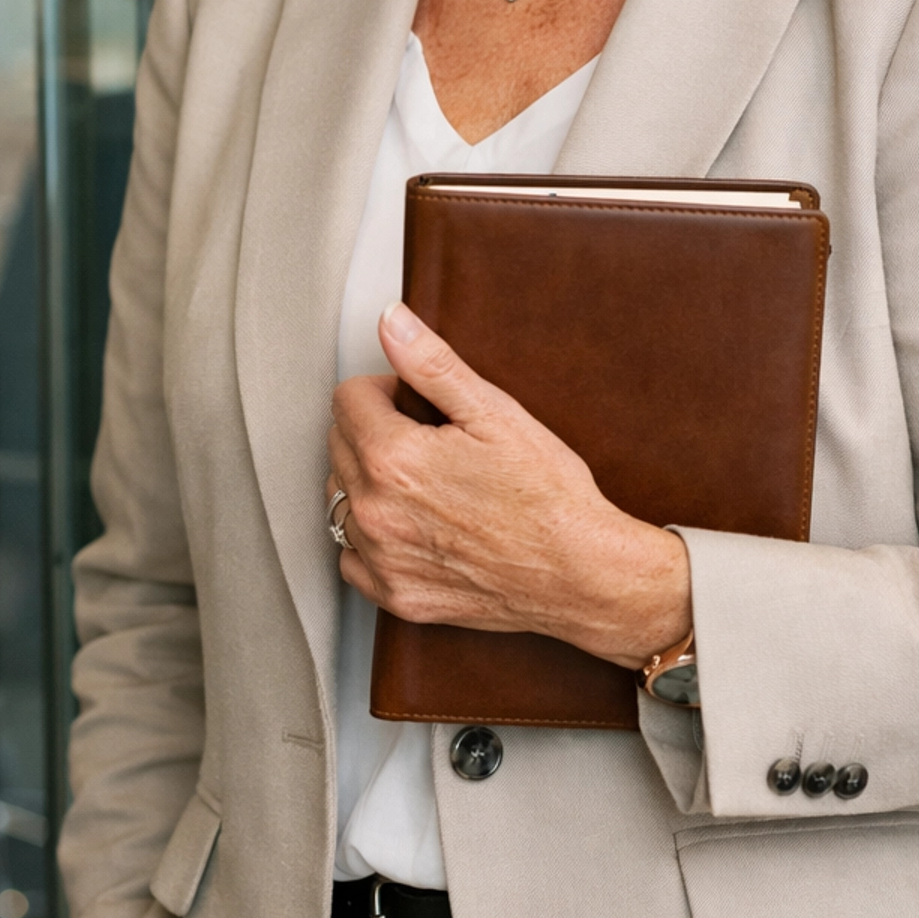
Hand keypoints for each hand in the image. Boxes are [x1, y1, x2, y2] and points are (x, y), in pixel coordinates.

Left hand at [327, 302, 690, 671]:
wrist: (579, 573)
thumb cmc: (547, 493)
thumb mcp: (494, 412)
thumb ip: (431, 363)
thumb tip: (391, 321)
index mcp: (393, 459)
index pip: (347, 399)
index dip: (385, 388)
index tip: (417, 402)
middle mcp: (375, 513)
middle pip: (339, 445)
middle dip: (374, 430)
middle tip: (429, 438)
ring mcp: (382, 560)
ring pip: (340, 499)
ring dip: (367, 482)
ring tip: (424, 481)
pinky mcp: (396, 596)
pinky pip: (352, 557)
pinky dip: (372, 539)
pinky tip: (415, 526)